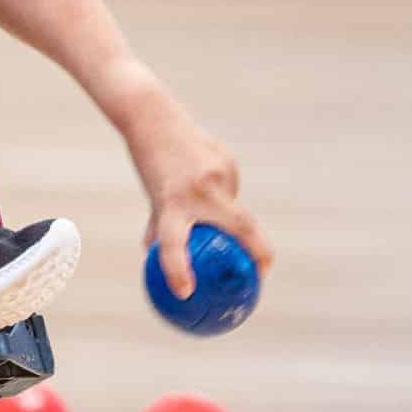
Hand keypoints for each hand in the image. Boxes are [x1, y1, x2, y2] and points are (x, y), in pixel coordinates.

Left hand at [125, 102, 272, 297]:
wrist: (154, 118)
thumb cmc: (151, 162)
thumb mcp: (154, 195)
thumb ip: (160, 226)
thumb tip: (160, 257)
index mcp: (170, 202)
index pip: (173, 244)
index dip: (178, 270)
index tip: (185, 293)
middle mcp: (197, 190)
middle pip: (242, 229)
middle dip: (259, 255)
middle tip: (260, 276)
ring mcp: (218, 174)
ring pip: (236, 209)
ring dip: (231, 218)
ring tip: (221, 214)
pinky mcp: (228, 161)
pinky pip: (232, 190)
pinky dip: (225, 195)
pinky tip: (212, 183)